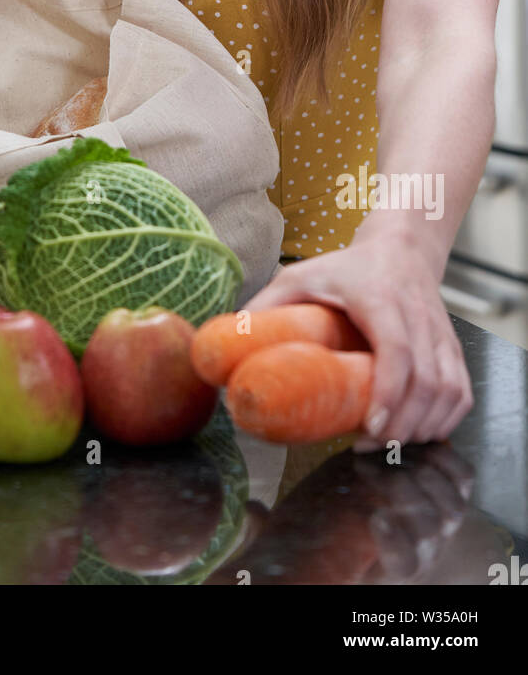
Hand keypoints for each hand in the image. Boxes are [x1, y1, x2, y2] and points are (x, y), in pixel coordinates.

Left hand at [241, 230, 473, 448]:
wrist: (402, 246)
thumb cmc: (349, 266)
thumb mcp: (302, 275)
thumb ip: (267, 304)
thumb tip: (229, 340)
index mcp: (381, 300)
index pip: (397, 349)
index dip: (389, 392)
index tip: (371, 427)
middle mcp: (418, 317)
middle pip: (428, 381)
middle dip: (403, 424)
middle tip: (371, 446)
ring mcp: (441, 333)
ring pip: (450, 390)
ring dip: (424, 426)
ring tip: (390, 444)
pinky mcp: (453, 346)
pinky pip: (462, 391)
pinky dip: (447, 419)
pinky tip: (421, 432)